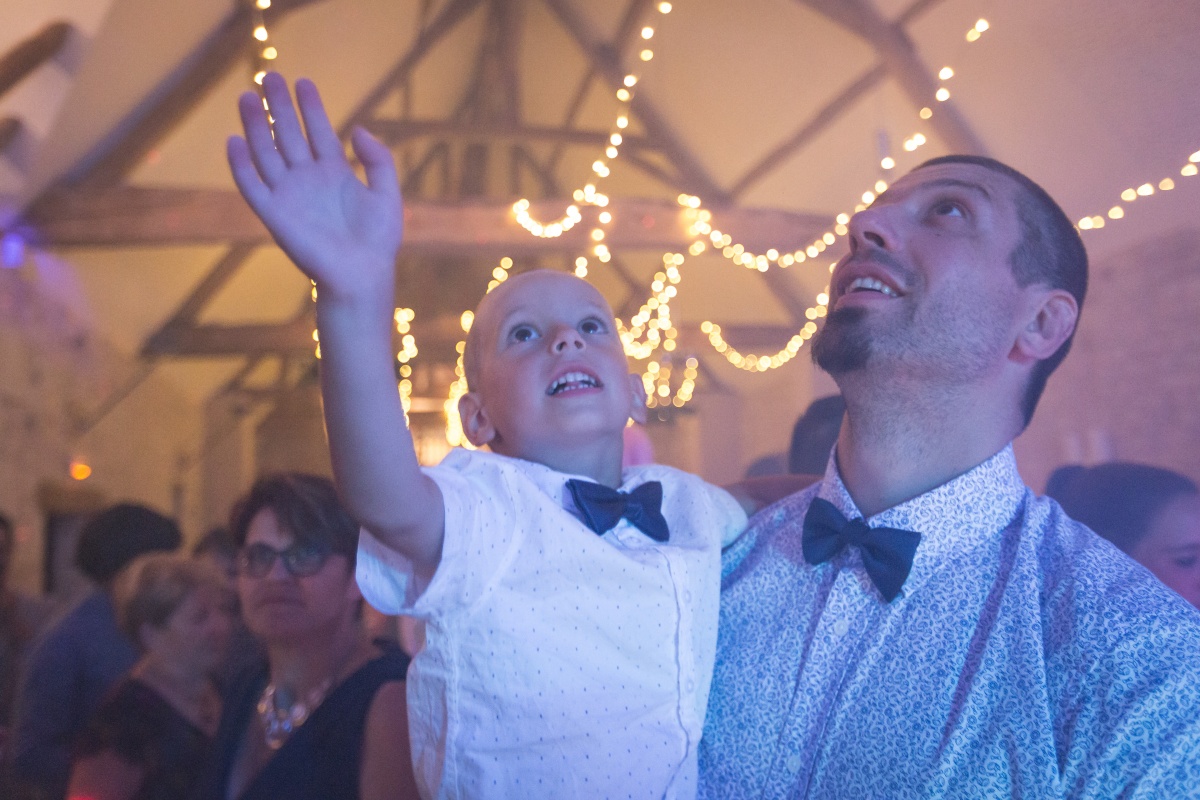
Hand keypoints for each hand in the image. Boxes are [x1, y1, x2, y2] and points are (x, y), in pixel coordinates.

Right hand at [227, 73, 401, 301]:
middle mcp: (308, 180)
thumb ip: (378, 159)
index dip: (310, 107)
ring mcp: (290, 195)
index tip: (304, 82)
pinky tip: (235, 140)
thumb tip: (356, 129)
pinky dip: (242, 166)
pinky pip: (253, 186)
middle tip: (269, 76)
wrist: (362, 275)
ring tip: (247, 96)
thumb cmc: (377, 240)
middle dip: (278, 106)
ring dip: (255, 126)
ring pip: (266, 153)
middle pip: (287, 135)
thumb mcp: (387, 193)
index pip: (317, 131)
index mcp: (335, 173)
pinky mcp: (274, 214)